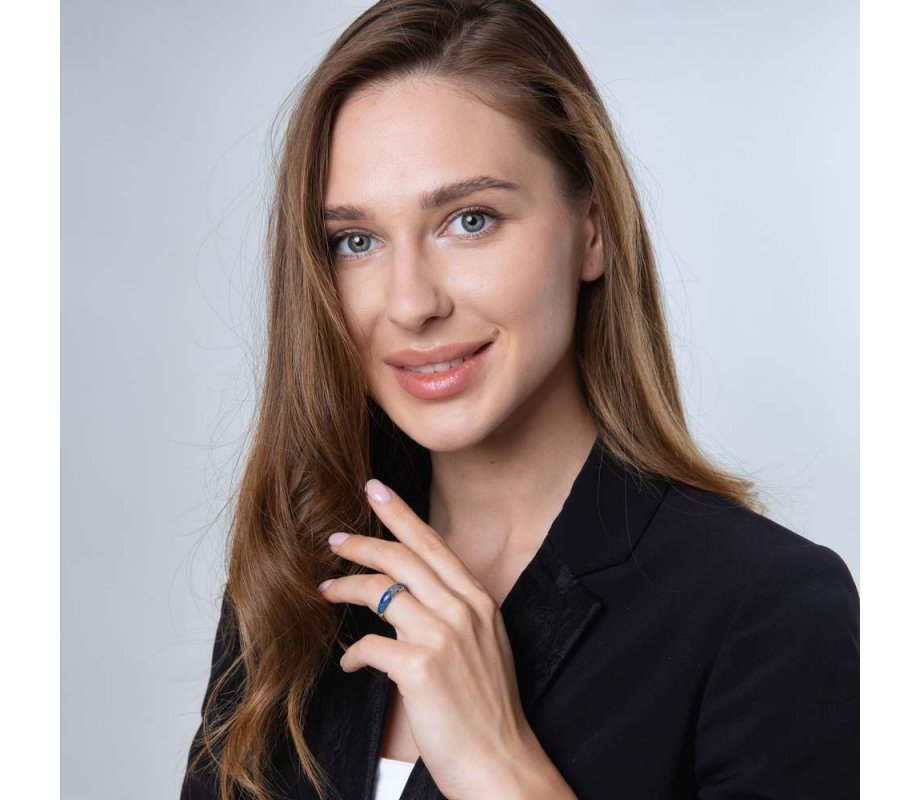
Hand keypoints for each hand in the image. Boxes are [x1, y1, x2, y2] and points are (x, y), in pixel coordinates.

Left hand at [317, 477, 536, 799]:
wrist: (502, 762)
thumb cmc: (489, 709)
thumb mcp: (485, 646)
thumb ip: (456, 613)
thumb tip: (414, 594)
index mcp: (480, 601)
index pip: (434, 544)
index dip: (401, 513)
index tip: (375, 488)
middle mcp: (463, 610)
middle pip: (403, 558)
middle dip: (362, 543)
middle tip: (333, 539)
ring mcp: (443, 637)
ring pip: (381, 591)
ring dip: (346, 587)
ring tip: (324, 589)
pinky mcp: (420, 668)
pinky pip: (369, 645)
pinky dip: (353, 653)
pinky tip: (349, 664)